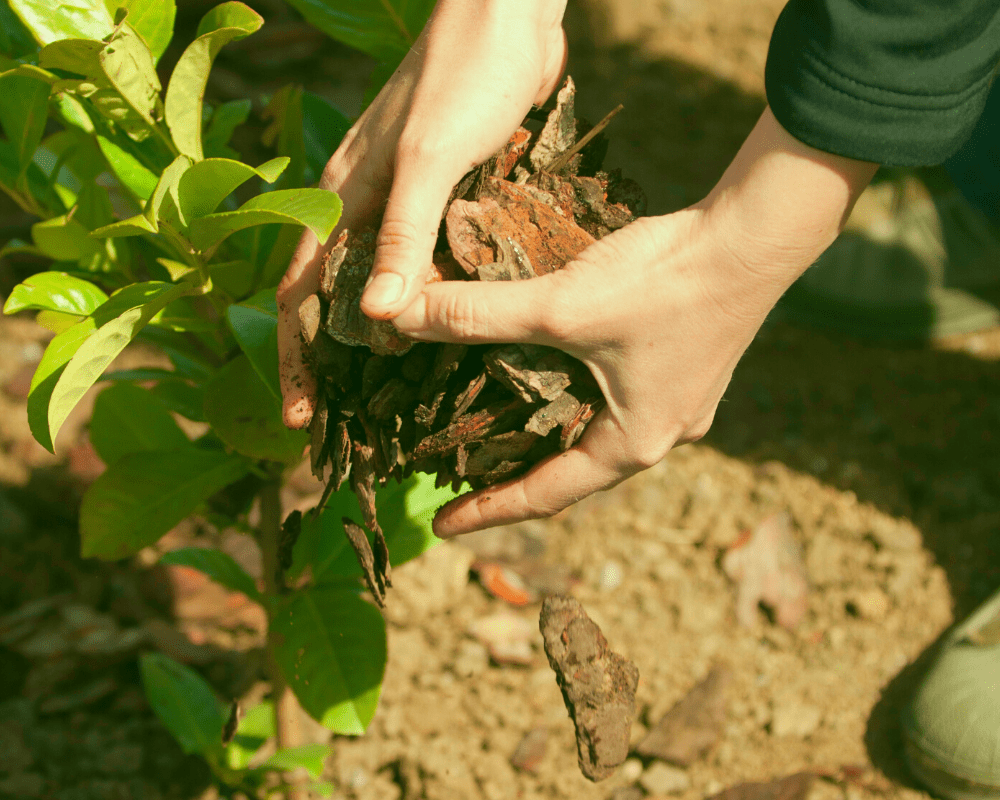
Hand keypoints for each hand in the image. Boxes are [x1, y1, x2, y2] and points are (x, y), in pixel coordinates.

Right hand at [276, 0, 567, 428]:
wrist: (510, 15)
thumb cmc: (462, 76)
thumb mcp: (427, 160)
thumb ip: (400, 234)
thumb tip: (375, 318)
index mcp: (341, 196)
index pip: (301, 294)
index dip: (297, 359)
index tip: (303, 418)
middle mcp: (366, 205)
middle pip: (338, 298)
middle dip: (338, 361)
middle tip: (352, 422)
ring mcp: (408, 203)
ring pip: (386, 284)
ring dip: (389, 335)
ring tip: (402, 395)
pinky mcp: (448, 198)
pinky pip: (430, 262)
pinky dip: (434, 300)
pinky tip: (455, 331)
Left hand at [391, 108, 876, 535]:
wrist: (754, 238)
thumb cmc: (667, 283)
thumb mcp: (562, 307)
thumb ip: (478, 314)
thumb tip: (400, 315)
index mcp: (634, 445)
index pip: (545, 496)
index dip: (488, 512)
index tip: (442, 524)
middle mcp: (660, 435)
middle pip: (572, 472)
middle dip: (516, 476)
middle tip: (461, 478)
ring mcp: (676, 402)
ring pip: (594, 433)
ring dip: (546, 434)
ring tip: (496, 430)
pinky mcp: (681, 366)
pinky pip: (614, 398)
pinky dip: (572, 397)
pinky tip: (548, 372)